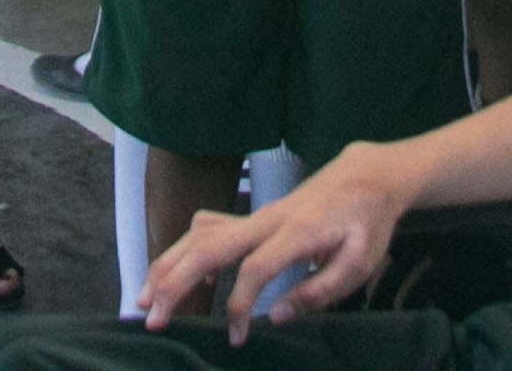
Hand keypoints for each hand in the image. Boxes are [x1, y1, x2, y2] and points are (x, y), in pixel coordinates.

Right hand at [136, 144, 417, 332]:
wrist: (365, 175)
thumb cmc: (366, 223)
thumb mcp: (359, 263)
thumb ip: (318, 291)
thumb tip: (276, 317)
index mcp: (298, 231)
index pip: (255, 267)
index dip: (240, 304)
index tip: (237, 336)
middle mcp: (268, 218)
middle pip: (209, 245)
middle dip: (175, 281)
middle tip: (152, 318)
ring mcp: (256, 214)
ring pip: (200, 234)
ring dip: (168, 264)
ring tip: (145, 298)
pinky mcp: (252, 216)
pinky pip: (208, 229)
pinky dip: (185, 251)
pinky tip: (182, 278)